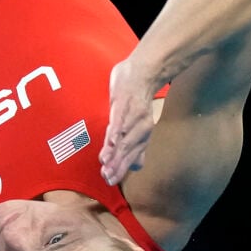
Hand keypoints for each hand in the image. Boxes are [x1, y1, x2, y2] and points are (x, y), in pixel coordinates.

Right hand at [100, 57, 157, 185]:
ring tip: (105, 165)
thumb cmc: (136, 97)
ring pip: (123, 137)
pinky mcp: (124, 102)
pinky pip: (120, 119)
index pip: (130, 155)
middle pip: (127, 150)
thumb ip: (136, 144)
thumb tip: (137, 165)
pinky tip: (111, 142)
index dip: (120, 168)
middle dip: (117, 165)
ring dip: (115, 152)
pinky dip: (116, 131)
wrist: (145, 70)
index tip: (109, 180)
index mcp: (141, 133)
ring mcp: (132, 115)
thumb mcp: (136, 122)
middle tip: (106, 178)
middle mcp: (140, 127)